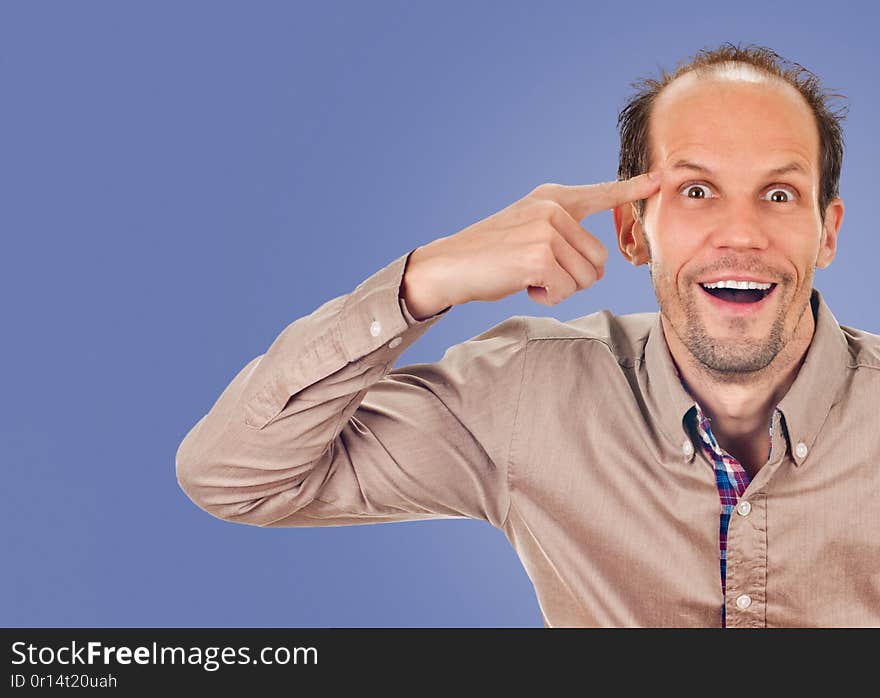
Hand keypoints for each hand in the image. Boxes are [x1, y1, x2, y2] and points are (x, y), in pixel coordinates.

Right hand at [400, 172, 660, 316]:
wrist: (449, 265)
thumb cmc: (489, 256)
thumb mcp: (527, 232)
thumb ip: (562, 235)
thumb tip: (597, 267)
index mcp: (552, 198)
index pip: (601, 193)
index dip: (634, 188)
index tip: (662, 177)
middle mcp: (553, 208)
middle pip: (598, 258)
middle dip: (575, 277)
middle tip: (539, 274)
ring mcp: (547, 229)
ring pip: (585, 277)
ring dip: (560, 288)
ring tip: (527, 277)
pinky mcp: (540, 255)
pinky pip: (566, 290)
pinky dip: (548, 296)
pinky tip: (523, 285)